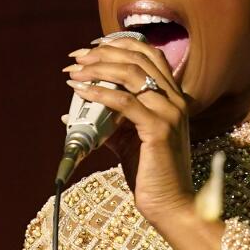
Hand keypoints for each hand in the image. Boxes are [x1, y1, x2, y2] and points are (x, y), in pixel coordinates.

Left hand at [64, 36, 219, 249]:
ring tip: (74, 72)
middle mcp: (175, 99)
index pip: (149, 54)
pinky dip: (99, 93)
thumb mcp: (126, 141)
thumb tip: (74, 113)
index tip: (90, 49)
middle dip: (103, 53)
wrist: (170, 205)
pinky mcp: (158, 129)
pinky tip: (81, 91)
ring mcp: (169, 112)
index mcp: (172, 97)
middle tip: (75, 58)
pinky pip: (124, 102)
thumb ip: (107, 122)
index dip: (119, 44)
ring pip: (131, 74)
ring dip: (97, 69)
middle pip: (138, 57)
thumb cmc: (149, 174)